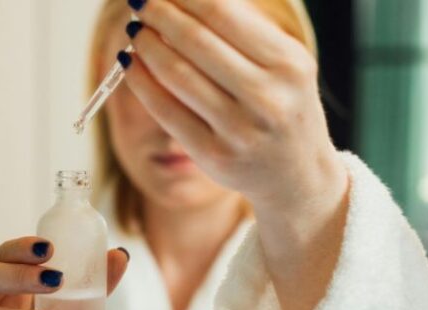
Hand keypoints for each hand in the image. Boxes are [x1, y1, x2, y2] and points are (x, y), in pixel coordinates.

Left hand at [122, 0, 346, 212]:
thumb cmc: (283, 105)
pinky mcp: (213, 155)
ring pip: (177, 76)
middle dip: (160, 15)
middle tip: (139, 2)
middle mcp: (267, 98)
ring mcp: (239, 130)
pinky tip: (130, 64)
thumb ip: (243, 30)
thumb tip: (185, 0)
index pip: (223, 14)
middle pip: (197, 42)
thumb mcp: (283, 64)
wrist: (297, 174)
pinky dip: (141, 82)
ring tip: (135, 31)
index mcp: (289, 64)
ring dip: (147, 46)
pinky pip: (166, 111)